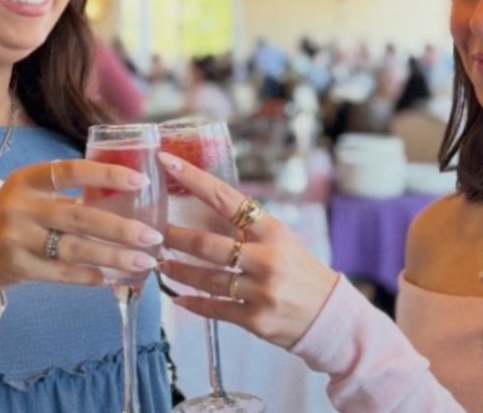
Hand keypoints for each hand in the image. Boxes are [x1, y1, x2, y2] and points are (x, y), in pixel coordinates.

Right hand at [0, 159, 163, 296]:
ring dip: (114, 256)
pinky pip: (63, 273)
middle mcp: (19, 206)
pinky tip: (113, 278)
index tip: (140, 180)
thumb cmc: (11, 220)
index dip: (106, 175)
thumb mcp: (29, 197)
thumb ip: (67, 195)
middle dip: (121, 228)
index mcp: (26, 179)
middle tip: (153, 236)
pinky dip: (90, 276)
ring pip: (75, 249)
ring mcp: (16, 238)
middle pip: (79, 216)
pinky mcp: (18, 267)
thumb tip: (125, 196)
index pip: (71, 170)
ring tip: (144, 262)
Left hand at [157, 151, 338, 348]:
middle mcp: (267, 257)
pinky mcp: (256, 319)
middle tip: (153, 230)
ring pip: (206, 278)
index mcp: (273, 231)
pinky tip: (178, 297)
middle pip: (208, 243)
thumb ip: (249, 228)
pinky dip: (193, 302)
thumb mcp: (282, 240)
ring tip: (160, 263)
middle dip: (175, 236)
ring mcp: (261, 290)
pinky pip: (215, 308)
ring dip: (178, 270)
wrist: (329, 314)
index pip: (227, 199)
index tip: (167, 163)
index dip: (195, 180)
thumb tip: (205, 206)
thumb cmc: (301, 271)